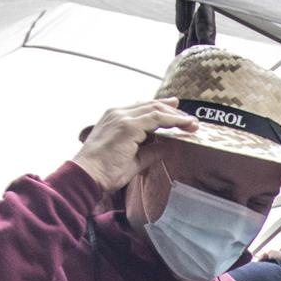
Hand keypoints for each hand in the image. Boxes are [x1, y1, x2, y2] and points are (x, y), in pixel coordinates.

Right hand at [74, 99, 198, 192]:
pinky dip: (172, 120)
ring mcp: (122, 117)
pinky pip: (156, 118)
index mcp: (115, 118)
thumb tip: (166, 147)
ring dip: (176, 116)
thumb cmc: (105, 171)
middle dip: (173, 111)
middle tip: (190, 118)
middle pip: (151, 105)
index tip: (177, 112)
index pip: (142, 108)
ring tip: (192, 123)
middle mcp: (117, 113)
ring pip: (155, 109)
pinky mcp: (128, 125)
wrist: (88, 175)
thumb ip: (150, 151)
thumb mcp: (133, 160)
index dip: (162, 109)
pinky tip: (184, 124)